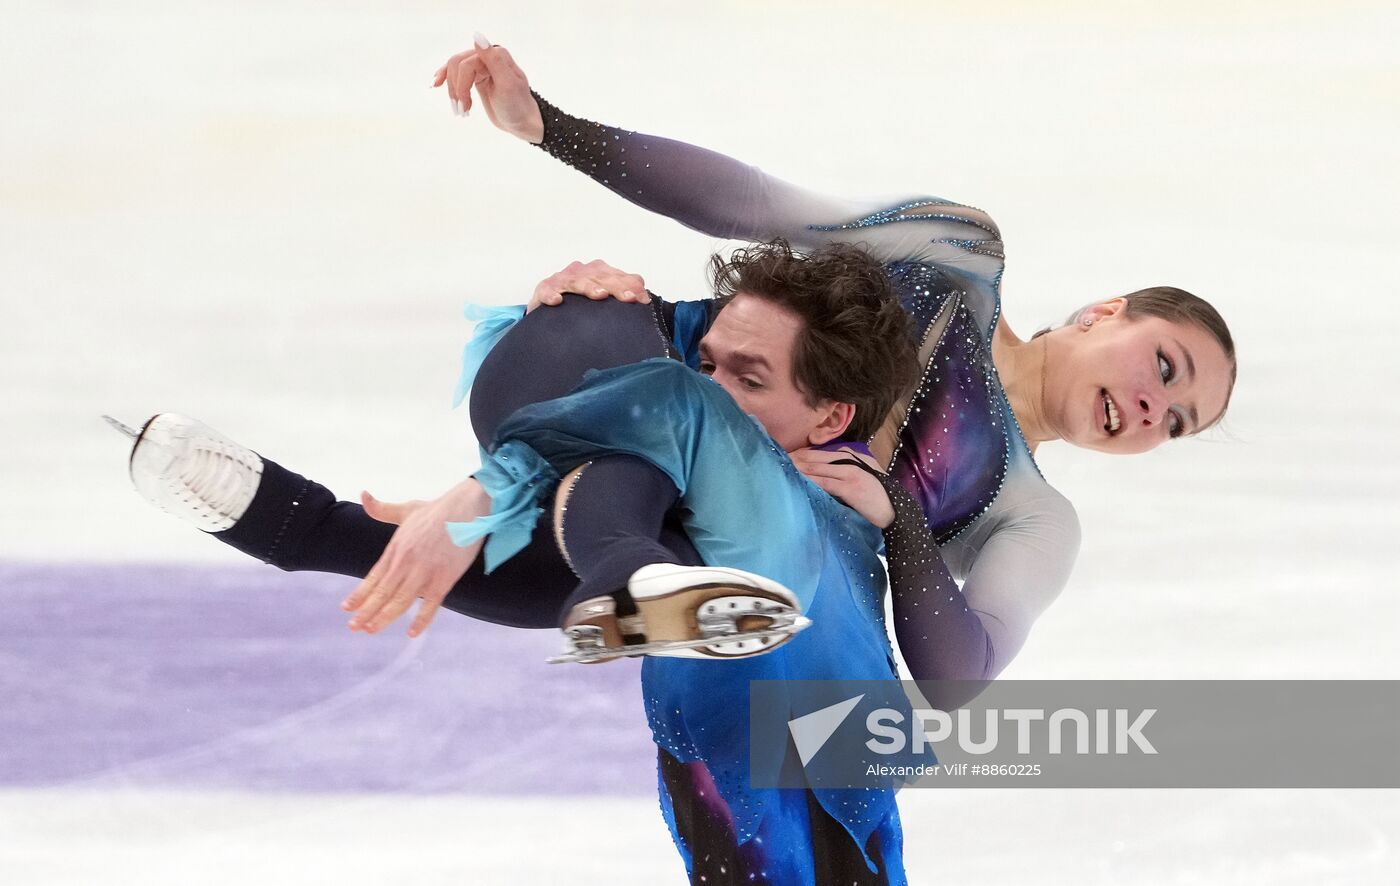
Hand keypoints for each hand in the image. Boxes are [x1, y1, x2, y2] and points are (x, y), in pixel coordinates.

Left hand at [341, 478, 490, 636]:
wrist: (467, 508)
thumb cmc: (438, 509)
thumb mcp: (406, 509)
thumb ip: (382, 509)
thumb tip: (363, 495)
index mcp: (396, 549)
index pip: (373, 577)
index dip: (359, 595)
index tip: (346, 608)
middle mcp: (406, 562)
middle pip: (382, 593)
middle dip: (366, 612)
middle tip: (354, 627)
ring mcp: (424, 572)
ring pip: (400, 601)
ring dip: (384, 617)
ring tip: (371, 630)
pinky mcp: (444, 578)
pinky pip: (430, 604)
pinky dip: (421, 620)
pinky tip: (412, 633)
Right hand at [432, 35, 543, 142]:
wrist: (523, 122)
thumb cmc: (518, 105)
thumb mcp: (507, 84)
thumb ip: (493, 60)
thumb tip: (476, 36)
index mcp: (496, 55)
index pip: (466, 64)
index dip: (461, 84)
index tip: (463, 106)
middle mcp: (488, 57)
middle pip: (456, 65)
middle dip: (456, 89)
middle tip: (461, 111)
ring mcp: (481, 67)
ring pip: (454, 70)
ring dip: (453, 91)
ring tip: (459, 111)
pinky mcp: (476, 78)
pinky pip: (457, 74)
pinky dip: (448, 82)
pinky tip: (436, 86)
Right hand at [528, 259, 650, 311]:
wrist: (550, 307)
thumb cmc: (580, 301)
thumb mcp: (604, 295)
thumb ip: (625, 293)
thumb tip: (646, 298)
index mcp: (598, 272)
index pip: (618, 276)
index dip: (631, 286)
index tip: (643, 300)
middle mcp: (582, 272)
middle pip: (601, 276)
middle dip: (616, 286)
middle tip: (628, 298)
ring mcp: (563, 279)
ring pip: (576, 281)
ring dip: (588, 287)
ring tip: (600, 295)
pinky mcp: (545, 289)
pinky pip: (547, 290)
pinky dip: (551, 294)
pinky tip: (557, 301)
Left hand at [790, 447, 894, 528]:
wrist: (894, 508)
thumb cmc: (876, 494)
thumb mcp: (861, 475)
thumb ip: (843, 470)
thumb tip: (819, 472)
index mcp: (851, 455)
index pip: (820, 452)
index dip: (800, 453)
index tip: (785, 456)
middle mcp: (849, 460)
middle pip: (814, 457)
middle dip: (794, 458)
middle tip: (776, 459)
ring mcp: (849, 472)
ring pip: (817, 467)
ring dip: (798, 467)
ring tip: (782, 468)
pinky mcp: (849, 487)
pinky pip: (824, 482)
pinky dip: (810, 480)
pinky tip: (798, 480)